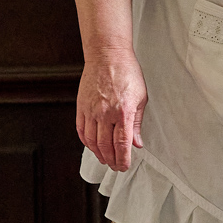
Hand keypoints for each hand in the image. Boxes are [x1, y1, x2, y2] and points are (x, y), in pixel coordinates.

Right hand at [72, 0, 146, 172]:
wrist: (107, 56)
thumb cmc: (126, 73)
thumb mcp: (140, 98)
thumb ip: (137, 123)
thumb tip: (137, 142)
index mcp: (123, 112)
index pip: (122, 144)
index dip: (123, 159)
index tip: (124, 166)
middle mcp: (105, 113)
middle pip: (106, 146)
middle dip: (111, 161)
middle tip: (116, 166)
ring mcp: (91, 111)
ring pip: (92, 142)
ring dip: (99, 154)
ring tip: (105, 159)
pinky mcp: (81, 107)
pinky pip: (82, 131)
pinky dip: (86, 142)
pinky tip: (92, 146)